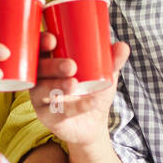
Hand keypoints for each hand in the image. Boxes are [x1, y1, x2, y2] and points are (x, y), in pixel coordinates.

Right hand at [28, 34, 129, 148]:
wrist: (93, 122)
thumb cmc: (92, 90)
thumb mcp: (104, 74)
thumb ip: (113, 61)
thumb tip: (123, 46)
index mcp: (50, 61)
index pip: (39, 48)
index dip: (42, 42)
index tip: (53, 40)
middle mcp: (40, 78)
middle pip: (39, 69)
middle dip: (53, 66)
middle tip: (71, 66)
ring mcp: (41, 98)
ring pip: (42, 90)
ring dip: (57, 86)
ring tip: (74, 85)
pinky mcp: (47, 117)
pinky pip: (57, 112)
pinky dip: (75, 107)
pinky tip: (90, 102)